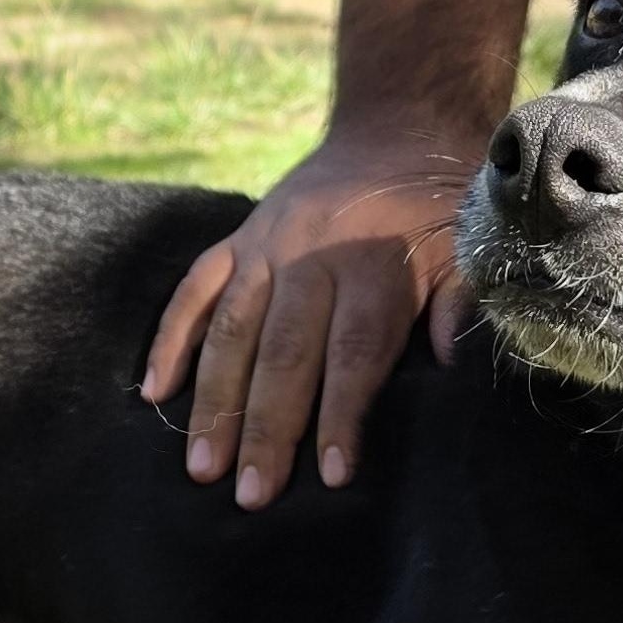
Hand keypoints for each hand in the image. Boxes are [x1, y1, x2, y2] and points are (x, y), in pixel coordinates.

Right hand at [141, 120, 482, 507]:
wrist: (396, 128)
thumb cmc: (438, 210)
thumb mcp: (468, 247)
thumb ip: (460, 302)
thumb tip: (452, 362)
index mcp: (372, 267)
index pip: (353, 352)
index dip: (340, 414)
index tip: (330, 474)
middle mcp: (311, 258)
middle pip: (283, 353)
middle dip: (265, 428)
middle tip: (250, 494)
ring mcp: (265, 248)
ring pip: (231, 332)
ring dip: (213, 401)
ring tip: (201, 466)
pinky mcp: (236, 240)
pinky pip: (193, 291)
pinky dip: (170, 339)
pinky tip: (154, 393)